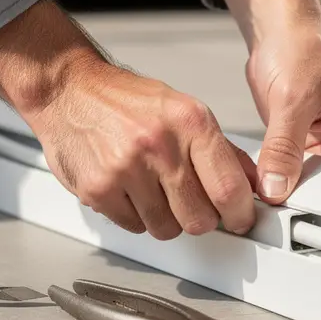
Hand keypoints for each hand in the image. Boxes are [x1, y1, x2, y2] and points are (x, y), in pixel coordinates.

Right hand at [0, 0, 257, 238]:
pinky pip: (133, 226)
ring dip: (165, 218)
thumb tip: (252, 182)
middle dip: (199, 218)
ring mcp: (126, 170)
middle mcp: (160, 146)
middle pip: (199, 219)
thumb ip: (221, 149)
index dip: (239, 214)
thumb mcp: (182, 110)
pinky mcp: (98, 190)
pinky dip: (134, 215)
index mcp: (190, 122)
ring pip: (166, 229)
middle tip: (191, 203)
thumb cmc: (124, 100)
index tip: (239, 219)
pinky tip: (128, 188)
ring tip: (153, 189)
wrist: (69, 90)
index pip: (229, 188)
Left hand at [215, 0, 320, 203]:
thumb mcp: (293, 100)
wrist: (278, 35)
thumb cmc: (302, 49)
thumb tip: (277, 184)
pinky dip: (285, 181)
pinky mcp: (307, 149)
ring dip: (302, 193)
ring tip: (283, 196)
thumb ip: (284, 147)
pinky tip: (271, 183)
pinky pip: (299, 177)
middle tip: (300, 209)